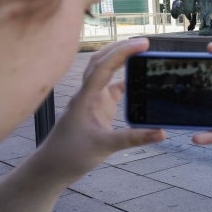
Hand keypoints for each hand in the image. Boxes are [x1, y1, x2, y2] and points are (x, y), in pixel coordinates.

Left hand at [32, 38, 165, 182]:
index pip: (104, 66)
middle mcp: (87, 94)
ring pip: (105, 72)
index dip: (123, 52)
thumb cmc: (70, 156)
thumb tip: (161, 133)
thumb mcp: (104, 147)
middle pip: (101, 61)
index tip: (143, 44)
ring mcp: (91, 101)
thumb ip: (133, 138)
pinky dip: (124, 81)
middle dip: (121, 48)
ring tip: (142, 53)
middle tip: (144, 42)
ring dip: (120, 60)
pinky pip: (111, 88)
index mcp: (85, 98)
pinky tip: (138, 80)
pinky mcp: (96, 109)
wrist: (50, 168)